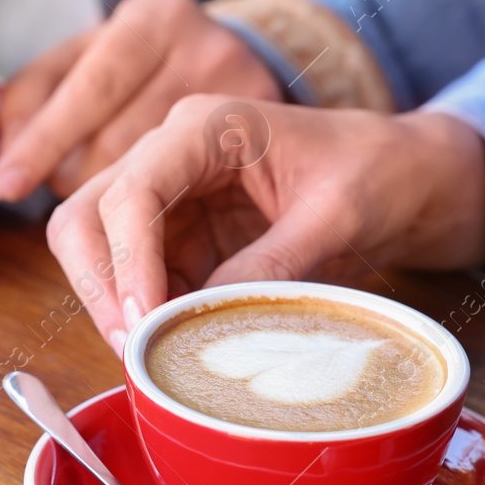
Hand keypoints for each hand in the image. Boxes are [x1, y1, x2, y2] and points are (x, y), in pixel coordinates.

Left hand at [0, 0, 279, 200]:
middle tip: (59, 184)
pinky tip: (141, 207)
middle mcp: (206, 49)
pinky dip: (149, 213)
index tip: (8, 183)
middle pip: (117, 142)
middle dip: (73, 174)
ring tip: (102, 191)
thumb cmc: (145, 65)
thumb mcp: (88, 56)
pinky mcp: (263, 141)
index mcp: (155, 18)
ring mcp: (243, 97)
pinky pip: (188, 196)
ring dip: (107, 198)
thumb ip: (37, 95)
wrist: (239, 61)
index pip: (92, 88)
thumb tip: (5, 152)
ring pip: (148, 178)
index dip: (45, 141)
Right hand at [45, 94, 484, 352]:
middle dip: (98, 286)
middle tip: (132, 350)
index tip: (144, 321)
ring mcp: (166, 199)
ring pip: (98, 255)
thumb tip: (203, 319)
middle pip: (83, 218)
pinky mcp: (177, 239)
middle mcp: (166, 154)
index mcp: (203, 126)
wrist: (400, 176)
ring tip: (157, 358)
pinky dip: (146, 317)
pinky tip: (175, 346)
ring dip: (117, 308)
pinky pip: (137, 283)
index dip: (127, 260)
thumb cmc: (374, 172)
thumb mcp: (335, 216)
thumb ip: (274, 262)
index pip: (132, 191)